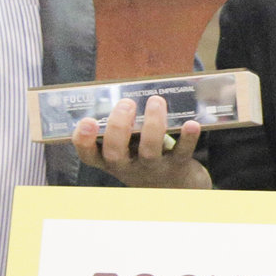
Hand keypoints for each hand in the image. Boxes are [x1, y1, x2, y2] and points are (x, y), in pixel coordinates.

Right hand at [71, 95, 209, 189]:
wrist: (175, 188)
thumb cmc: (144, 158)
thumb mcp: (127, 146)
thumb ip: (122, 125)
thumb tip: (123, 86)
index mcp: (111, 159)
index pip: (89, 154)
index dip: (84, 140)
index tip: (87, 121)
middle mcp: (128, 166)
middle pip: (115, 153)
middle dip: (118, 127)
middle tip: (126, 104)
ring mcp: (153, 168)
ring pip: (149, 151)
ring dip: (152, 125)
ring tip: (155, 101)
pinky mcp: (178, 166)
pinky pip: (182, 152)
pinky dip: (188, 138)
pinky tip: (191, 124)